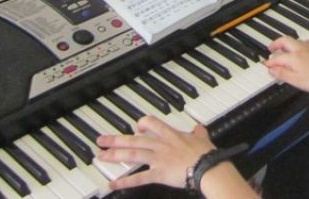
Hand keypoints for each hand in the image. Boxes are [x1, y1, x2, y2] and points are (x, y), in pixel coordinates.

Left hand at [97, 116, 214, 190]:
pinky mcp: (159, 173)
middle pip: (134, 139)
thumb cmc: (206, 154)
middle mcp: (161, 145)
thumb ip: (199, 133)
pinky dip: (125, 181)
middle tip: (101, 141)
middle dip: (116, 139)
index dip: (141, 123)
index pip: (151, 123)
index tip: (136, 127)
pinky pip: (139, 178)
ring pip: (132, 154)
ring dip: (115, 155)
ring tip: (101, 156)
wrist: (207, 167)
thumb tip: (200, 128)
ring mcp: (158, 159)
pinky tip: (113, 184)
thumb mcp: (202, 138)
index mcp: (171, 135)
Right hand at [264, 36, 308, 92]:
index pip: (277, 58)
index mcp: (293, 57)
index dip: (269, 62)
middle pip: (284, 41)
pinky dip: (302, 42)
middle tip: (270, 49)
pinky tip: (303, 45)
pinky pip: (308, 41)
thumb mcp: (296, 81)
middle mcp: (300, 49)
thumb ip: (282, 74)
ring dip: (287, 43)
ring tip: (283, 48)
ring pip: (295, 40)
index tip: (265, 65)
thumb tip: (271, 69)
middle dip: (276, 44)